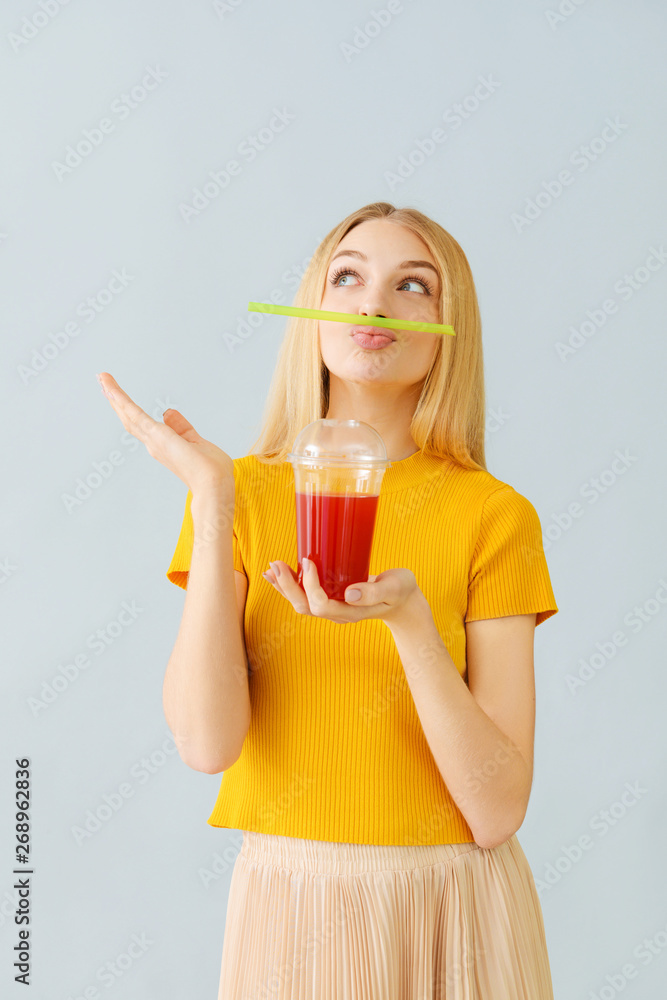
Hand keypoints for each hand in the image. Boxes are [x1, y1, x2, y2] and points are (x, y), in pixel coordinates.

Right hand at [96, 372, 233, 493]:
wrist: (214, 485)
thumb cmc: (210, 471)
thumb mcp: (195, 441)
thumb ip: (181, 427)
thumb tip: (168, 412)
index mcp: (163, 446)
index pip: (142, 424)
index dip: (129, 410)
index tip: (118, 396)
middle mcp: (154, 444)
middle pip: (129, 418)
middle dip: (116, 400)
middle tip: (103, 381)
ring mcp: (153, 440)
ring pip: (128, 414)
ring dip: (114, 396)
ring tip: (103, 378)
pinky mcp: (156, 435)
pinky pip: (135, 414)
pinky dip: (122, 400)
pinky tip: (112, 389)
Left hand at [262, 557, 421, 625]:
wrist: (404, 601)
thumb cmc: (400, 592)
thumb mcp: (394, 589)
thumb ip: (374, 592)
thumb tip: (349, 593)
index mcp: (350, 612)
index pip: (321, 605)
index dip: (310, 585)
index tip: (310, 561)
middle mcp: (337, 613)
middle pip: (305, 607)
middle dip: (287, 587)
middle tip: (276, 564)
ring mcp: (333, 607)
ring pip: (302, 603)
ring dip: (284, 587)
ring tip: (270, 569)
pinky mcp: (332, 598)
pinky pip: (306, 596)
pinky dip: (290, 585)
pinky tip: (280, 573)